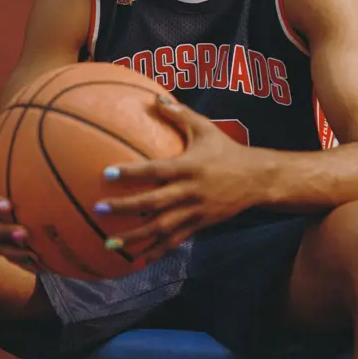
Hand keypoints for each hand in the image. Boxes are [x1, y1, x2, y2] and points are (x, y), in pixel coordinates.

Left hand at [94, 98, 257, 262]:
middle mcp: (191, 191)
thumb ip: (180, 114)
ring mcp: (196, 211)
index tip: (106, 173)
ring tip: (111, 244)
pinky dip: (157, 251)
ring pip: (163, 227)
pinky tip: (137, 259)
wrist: (257, 179)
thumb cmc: (226, 150)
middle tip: (100, 210)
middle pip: (154, 202)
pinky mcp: (201, 225)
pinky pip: (176, 241)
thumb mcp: (206, 128)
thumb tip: (154, 99)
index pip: (156, 170)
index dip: (131, 173)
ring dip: (136, 237)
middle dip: (126, 208)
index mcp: (189, 166)